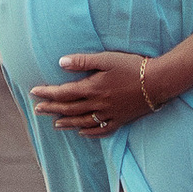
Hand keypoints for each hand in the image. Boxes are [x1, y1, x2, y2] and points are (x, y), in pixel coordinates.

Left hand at [33, 48, 160, 132]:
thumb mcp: (107, 58)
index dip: (47, 93)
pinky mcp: (120, 120)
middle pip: (69, 109)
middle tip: (37, 110)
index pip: (64, 92)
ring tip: (55, 124)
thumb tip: (61, 63)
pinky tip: (82, 133)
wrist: (158, 82)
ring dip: (66, 123)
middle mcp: (98, 104)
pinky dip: (89, 133)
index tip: (34, 92)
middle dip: (51, 109)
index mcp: (93, 88)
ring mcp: (109, 114)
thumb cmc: (133, 66)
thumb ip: (83, 61)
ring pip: (82, 122)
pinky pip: (101, 130)